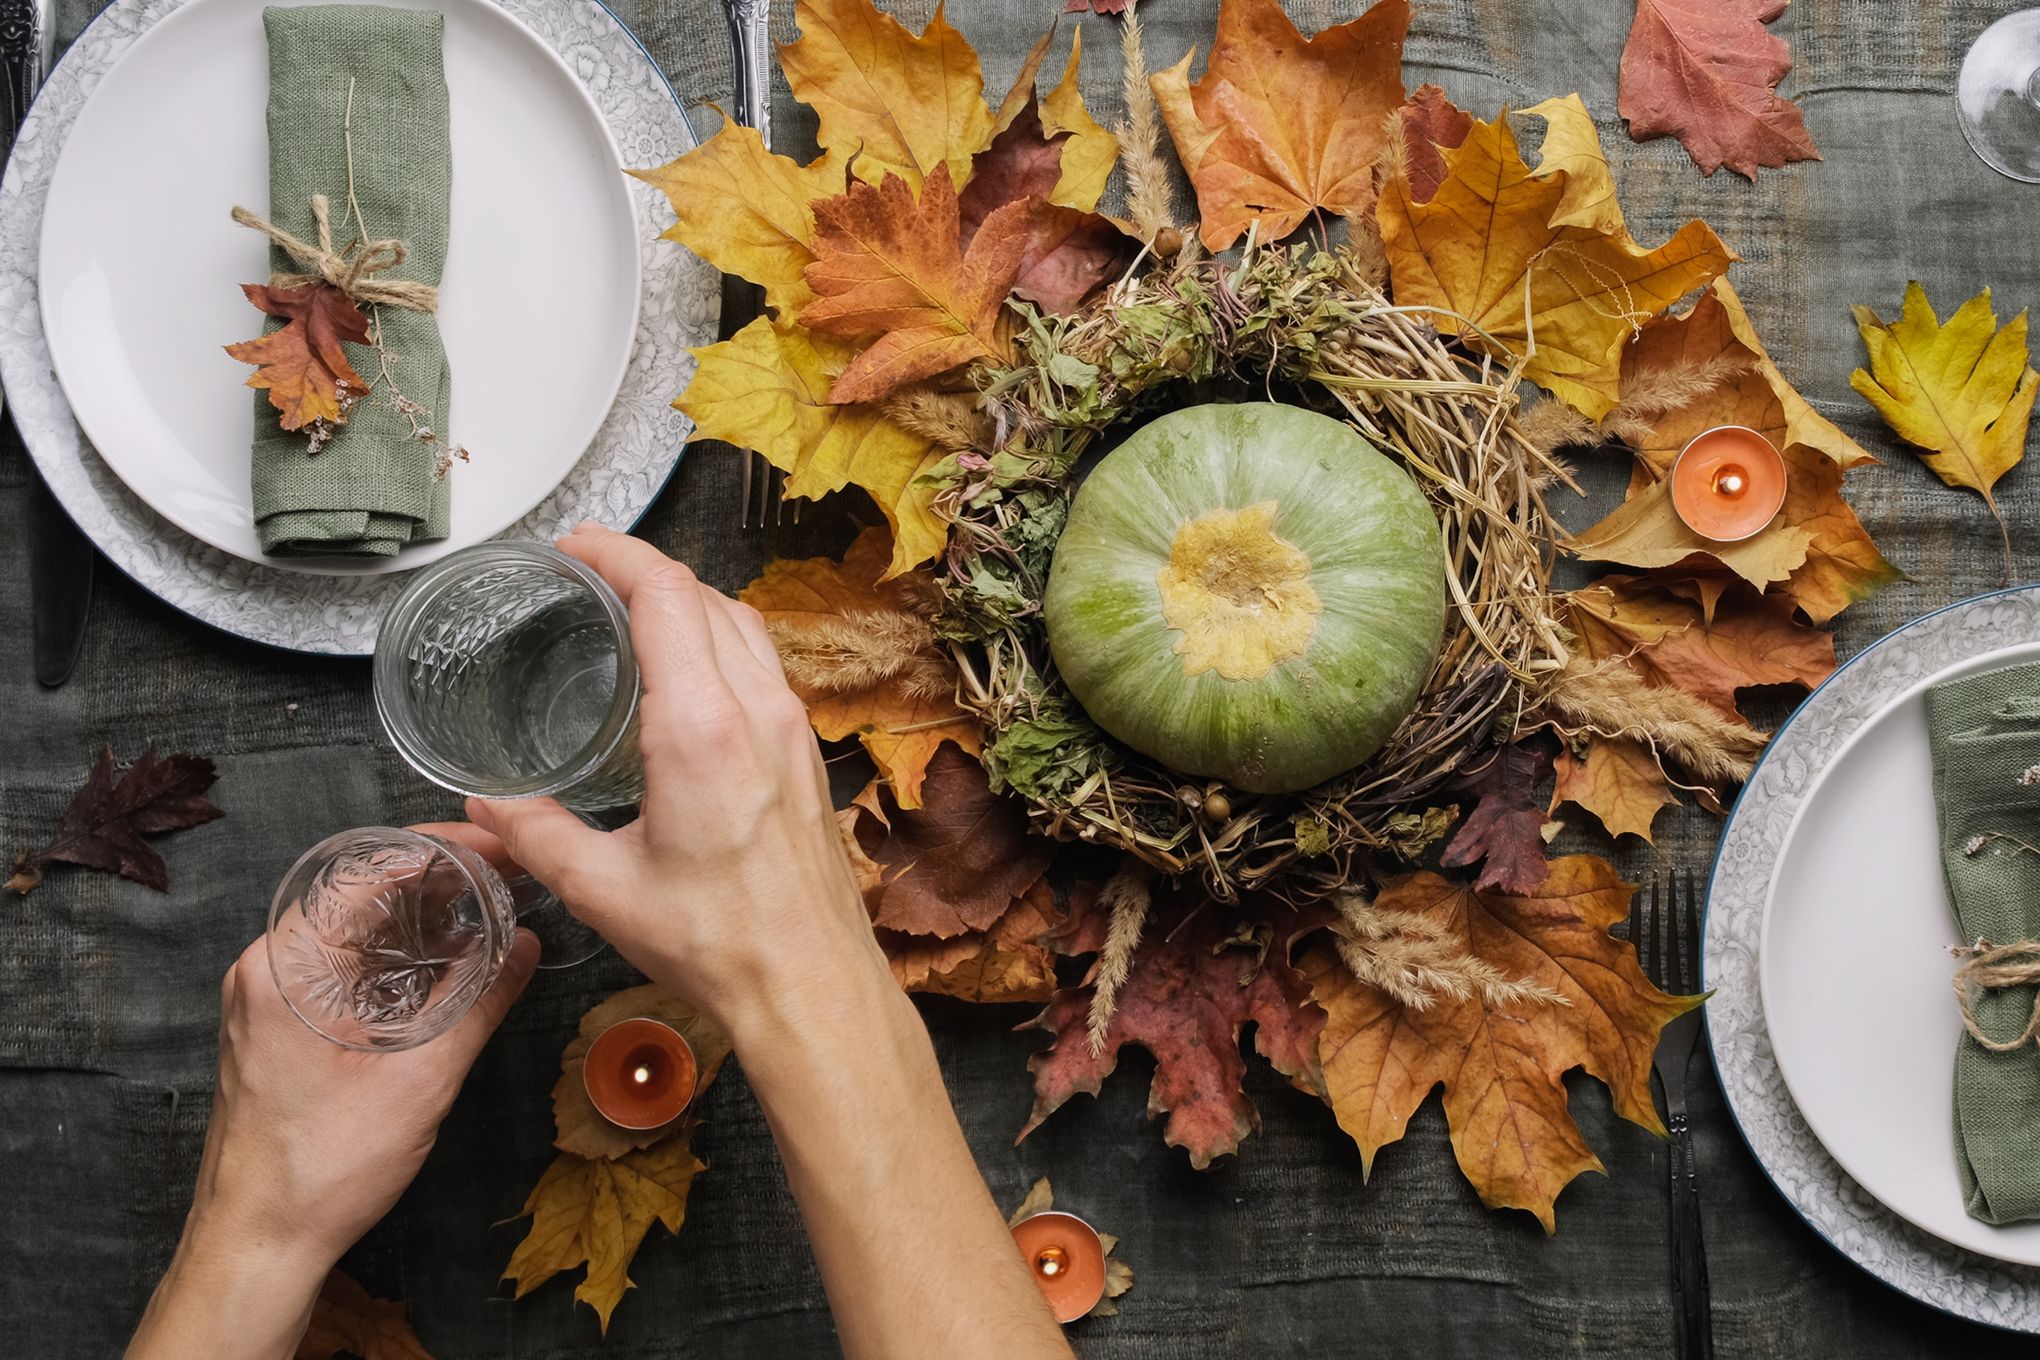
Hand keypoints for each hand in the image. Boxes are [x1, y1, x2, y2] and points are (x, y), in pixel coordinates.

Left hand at [190, 839, 537, 1264]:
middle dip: (438, 879)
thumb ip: (478, 1001)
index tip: (499, 848)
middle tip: (510, 874)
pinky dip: (399, 956)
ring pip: (355, 930)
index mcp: (286, 966)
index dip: (439, 850)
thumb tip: (527, 944)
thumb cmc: (323, 1167)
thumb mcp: (421, 1079)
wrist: (258, 1244)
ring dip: (421, 918)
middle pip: (359, 893)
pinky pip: (347, 966)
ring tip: (492, 909)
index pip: (365, 870)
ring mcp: (271, 998)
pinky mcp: (283, 1026)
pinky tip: (449, 963)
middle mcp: (268, 969)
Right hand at [469, 524, 889, 1042]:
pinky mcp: (804, 750)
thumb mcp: (603, 889)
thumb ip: (535, 835)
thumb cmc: (719, 942)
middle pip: (703, 593)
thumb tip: (484, 804)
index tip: (571, 546)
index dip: (615, 552)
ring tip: (629, 606)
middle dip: (642, 566)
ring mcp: (789, 726)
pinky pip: (762, 662)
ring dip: (685, 598)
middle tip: (585, 571)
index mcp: (702, 728)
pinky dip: (717, 639)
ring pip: (740, 622)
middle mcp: (756, 710)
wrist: (810, 982)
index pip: (665, 593)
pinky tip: (683, 669)